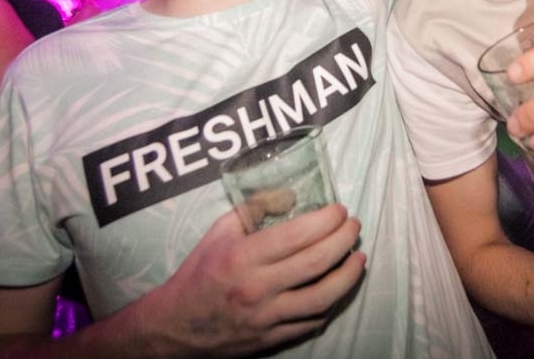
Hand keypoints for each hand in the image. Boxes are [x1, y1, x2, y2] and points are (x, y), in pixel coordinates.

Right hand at [140, 203, 365, 356]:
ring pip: (322, 298)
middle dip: (343, 241)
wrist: (175, 327)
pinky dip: (330, 305)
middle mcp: (257, 288)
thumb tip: (290, 195)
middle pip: (316, 263)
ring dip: (348, 276)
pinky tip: (337, 289)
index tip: (340, 210)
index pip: (296, 236)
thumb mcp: (219, 233)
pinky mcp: (272, 339)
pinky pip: (311, 323)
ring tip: (358, 258)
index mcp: (243, 257)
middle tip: (354, 227)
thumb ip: (253, 210)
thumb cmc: (198, 274)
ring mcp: (266, 317)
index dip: (326, 220)